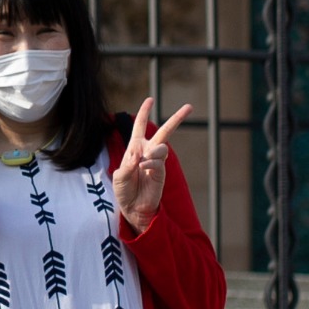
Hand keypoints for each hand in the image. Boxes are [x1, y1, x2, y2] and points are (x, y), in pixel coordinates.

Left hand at [112, 97, 192, 228]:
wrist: (132, 208)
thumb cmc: (124, 191)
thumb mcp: (119, 177)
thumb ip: (127, 165)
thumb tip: (139, 155)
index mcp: (135, 148)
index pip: (140, 126)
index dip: (144, 112)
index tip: (150, 100)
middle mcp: (148, 152)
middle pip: (164, 131)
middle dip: (176, 119)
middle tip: (190, 107)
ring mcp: (156, 162)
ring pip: (162, 147)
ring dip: (153, 152)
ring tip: (143, 162)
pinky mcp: (161, 174)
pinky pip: (158, 163)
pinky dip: (150, 163)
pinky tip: (143, 168)